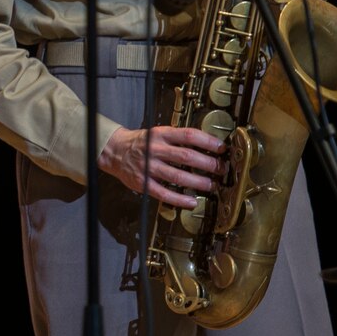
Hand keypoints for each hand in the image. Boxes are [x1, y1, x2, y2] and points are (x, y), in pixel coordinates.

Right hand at [99, 125, 224, 206]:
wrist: (115, 151)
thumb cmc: (141, 143)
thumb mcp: (158, 133)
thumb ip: (178, 139)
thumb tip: (207, 146)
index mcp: (161, 134)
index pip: (189, 135)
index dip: (208, 142)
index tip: (221, 149)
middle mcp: (155, 149)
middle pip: (186, 156)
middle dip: (208, 164)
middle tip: (220, 170)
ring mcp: (149, 167)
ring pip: (177, 175)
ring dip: (198, 182)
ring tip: (211, 185)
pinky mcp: (143, 183)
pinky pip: (164, 193)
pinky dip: (179, 199)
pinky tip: (192, 202)